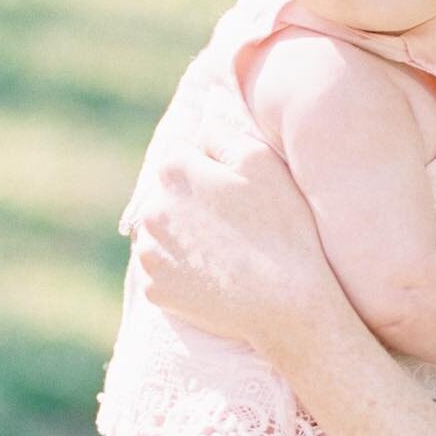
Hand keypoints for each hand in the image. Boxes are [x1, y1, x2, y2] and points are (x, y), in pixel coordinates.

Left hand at [133, 131, 342, 350]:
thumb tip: (199, 132)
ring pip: (162, 234)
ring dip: (184, 237)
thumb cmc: (281, 227)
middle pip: (169, 196)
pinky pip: (163, 272)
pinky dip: (183, 272)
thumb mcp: (262, 161)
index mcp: (174, 171)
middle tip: (236, 225)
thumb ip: (222, 133)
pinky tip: (215, 277)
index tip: (239, 194)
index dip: (215, 172)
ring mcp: (149, 253)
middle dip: (194, 204)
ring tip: (225, 252)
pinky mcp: (154, 290)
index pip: (186, 156)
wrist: (286, 303)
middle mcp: (150, 210)